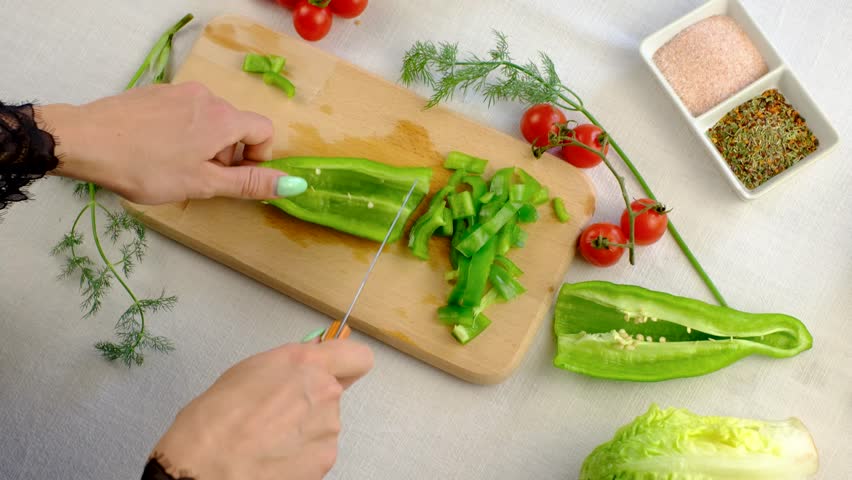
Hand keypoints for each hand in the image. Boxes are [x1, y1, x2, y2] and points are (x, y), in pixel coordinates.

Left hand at [38, 82, 306, 203]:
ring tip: (175, 167)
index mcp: (223, 119)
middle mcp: (207, 97)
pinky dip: (182, 132)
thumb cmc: (147, 167)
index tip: (236, 178)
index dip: (259, 157)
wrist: (85, 141)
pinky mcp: (155, 92)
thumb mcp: (202, 183)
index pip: (264, 131)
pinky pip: (184, 113)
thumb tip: (294, 186)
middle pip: (236, 125)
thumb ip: (249, 183)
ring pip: (209, 120)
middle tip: (201, 179)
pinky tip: (156, 151)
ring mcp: (179, 92)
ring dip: (205, 144)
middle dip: (229, 154)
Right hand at [151, 340, 373, 479]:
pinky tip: (274, 456)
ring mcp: (328, 428)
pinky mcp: (325, 459)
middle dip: (313, 400)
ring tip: (268, 437)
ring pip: (325, 424)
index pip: (357, 356)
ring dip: (305, 429)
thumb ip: (289, 366)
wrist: (205, 465)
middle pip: (334, 393)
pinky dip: (301, 454)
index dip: (346, 364)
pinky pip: (318, 450)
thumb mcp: (250, 370)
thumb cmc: (215, 418)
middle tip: (278, 412)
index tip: (334, 370)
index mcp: (305, 363)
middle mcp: (324, 391)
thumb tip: (304, 368)